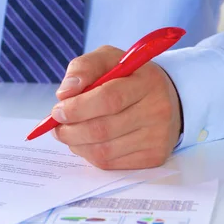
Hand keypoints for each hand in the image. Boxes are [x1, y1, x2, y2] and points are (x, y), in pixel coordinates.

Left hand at [51, 46, 181, 169]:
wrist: (166, 98)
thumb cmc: (128, 77)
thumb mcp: (108, 59)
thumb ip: (84, 68)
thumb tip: (65, 93)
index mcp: (147, 81)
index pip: (109, 99)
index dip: (77, 108)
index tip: (57, 110)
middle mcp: (157, 110)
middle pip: (103, 129)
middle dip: (71, 130)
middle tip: (57, 126)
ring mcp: (158, 137)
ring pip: (104, 151)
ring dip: (77, 144)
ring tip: (69, 133)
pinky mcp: (154, 157)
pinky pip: (111, 163)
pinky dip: (89, 154)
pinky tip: (86, 142)